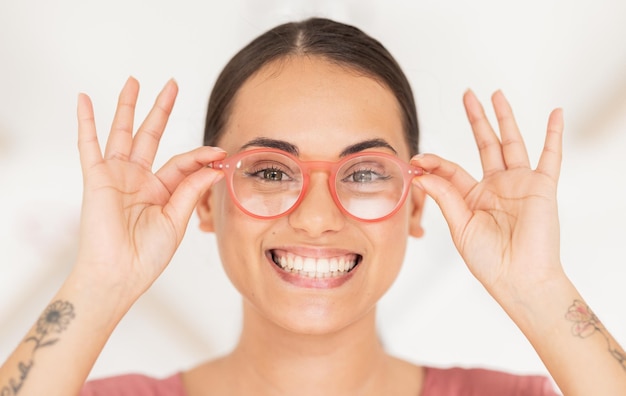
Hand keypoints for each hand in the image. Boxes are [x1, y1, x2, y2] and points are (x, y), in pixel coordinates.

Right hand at [74, 77, 224, 297]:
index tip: (221, 154)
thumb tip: (212, 167)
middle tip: (172, 86)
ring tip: (135, 81)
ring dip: (128, 107)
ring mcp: (118, 176)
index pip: (183, 162)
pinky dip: (86, 123)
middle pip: (152, 136)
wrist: (120, 275)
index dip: (202, 156)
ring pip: (123, 133)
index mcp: (161, 191)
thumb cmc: (147, 256)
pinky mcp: (98, 179)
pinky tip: (85, 100)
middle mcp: (139, 180)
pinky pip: (89, 145)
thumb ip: (191, 190)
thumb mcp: (177, 220)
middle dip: (162, 110)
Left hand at [411, 90, 563, 298]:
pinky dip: (553, 135)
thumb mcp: (459, 226)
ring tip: (495, 95)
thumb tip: (422, 173)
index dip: (434, 162)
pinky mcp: (541, 187)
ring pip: (511, 143)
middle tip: (467, 95)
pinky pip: (551, 156)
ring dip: (504, 118)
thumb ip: (444, 196)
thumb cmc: (489, 261)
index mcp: (473, 197)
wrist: (518, 278)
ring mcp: (519, 184)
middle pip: (484, 144)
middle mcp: (496, 187)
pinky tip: (555, 114)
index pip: (452, 169)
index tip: (416, 160)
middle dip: (476, 120)